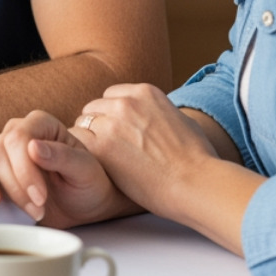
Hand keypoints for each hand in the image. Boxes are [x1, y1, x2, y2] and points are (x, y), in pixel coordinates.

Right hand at [0, 111, 136, 226]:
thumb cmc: (90, 182)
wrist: (87, 201)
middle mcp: (16, 133)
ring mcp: (0, 150)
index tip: (40, 198)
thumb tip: (33, 148)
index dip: (24, 169)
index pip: (18, 138)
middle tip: (36, 210)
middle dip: (12, 185)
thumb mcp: (87, 171)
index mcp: (40, 124)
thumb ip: (64, 157)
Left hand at [72, 83, 218, 218]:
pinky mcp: (102, 145)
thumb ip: (160, 113)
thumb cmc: (198, 160)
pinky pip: (78, 141)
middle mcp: (126, 102)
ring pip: (83, 124)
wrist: (196, 183)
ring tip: (103, 160)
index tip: (117, 133)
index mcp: (145, 93)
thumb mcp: (182, 121)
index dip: (112, 115)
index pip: (112, 96)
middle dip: (98, 126)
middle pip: (94, 108)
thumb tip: (155, 115)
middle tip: (108, 149)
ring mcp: (112, 122)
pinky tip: (94, 166)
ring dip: (90, 139)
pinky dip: (82, 152)